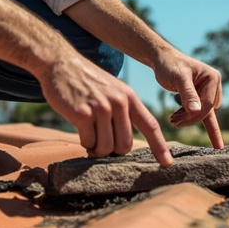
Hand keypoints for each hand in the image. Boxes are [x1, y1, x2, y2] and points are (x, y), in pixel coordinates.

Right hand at [39, 54, 175, 165]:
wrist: (61, 64)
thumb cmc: (87, 82)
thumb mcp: (113, 90)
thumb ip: (123, 111)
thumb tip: (125, 143)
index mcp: (129, 97)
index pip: (150, 125)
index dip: (159, 146)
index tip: (167, 163)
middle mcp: (118, 103)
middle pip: (125, 145)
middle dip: (113, 150)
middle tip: (101, 141)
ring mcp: (101, 108)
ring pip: (106, 148)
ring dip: (96, 148)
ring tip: (90, 134)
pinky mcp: (82, 114)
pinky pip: (88, 143)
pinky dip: (84, 142)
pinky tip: (79, 128)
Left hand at [151, 50, 223, 149]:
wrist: (162, 59)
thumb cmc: (170, 65)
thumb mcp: (179, 78)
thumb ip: (188, 94)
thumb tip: (197, 112)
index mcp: (212, 78)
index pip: (208, 104)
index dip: (195, 115)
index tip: (178, 121)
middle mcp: (213, 84)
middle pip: (207, 109)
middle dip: (191, 118)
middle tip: (173, 122)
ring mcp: (208, 90)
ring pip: (203, 112)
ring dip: (189, 118)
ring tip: (173, 120)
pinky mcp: (201, 94)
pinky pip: (200, 110)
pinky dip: (189, 116)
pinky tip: (177, 118)